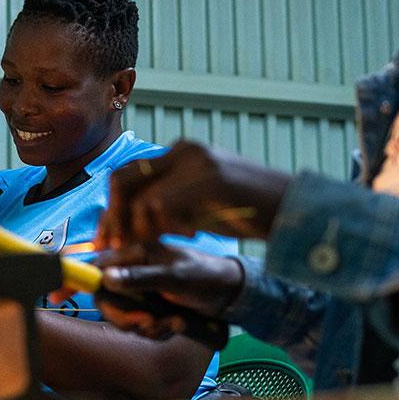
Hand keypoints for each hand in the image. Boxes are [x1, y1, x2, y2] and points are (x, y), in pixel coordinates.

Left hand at [94, 140, 289, 248]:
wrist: (292, 206)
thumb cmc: (248, 211)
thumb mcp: (201, 203)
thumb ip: (169, 204)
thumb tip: (130, 222)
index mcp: (181, 152)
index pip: (128, 174)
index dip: (112, 208)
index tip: (106, 238)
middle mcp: (185, 151)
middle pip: (123, 179)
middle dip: (113, 218)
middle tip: (112, 249)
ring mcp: (198, 163)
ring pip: (142, 199)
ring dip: (141, 231)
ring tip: (160, 246)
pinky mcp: (211, 180)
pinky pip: (166, 208)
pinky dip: (167, 230)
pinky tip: (191, 235)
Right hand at [94, 243, 243, 339]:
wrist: (230, 293)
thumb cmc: (204, 276)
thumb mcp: (174, 277)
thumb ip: (140, 278)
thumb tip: (106, 277)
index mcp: (136, 253)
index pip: (98, 266)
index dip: (87, 284)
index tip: (82, 302)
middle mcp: (135, 271)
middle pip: (108, 299)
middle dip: (126, 317)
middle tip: (148, 322)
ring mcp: (143, 291)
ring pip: (126, 316)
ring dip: (148, 326)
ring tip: (174, 322)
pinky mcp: (153, 308)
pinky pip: (143, 325)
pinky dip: (159, 330)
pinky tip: (179, 324)